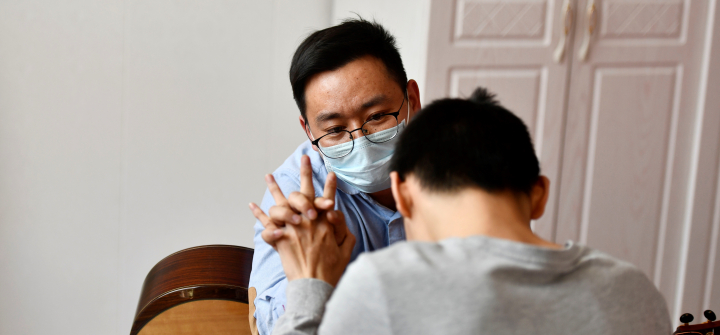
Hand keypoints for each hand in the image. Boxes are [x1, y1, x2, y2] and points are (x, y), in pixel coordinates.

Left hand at [249, 155, 355, 285]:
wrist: (313, 284)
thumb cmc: (331, 270)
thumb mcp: (346, 248)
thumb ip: (344, 232)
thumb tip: (339, 220)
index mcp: (325, 221)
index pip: (328, 198)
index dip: (330, 185)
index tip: (330, 173)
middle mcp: (307, 220)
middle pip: (304, 192)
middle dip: (305, 172)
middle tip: (304, 158)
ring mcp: (291, 227)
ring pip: (281, 202)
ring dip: (274, 188)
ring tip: (268, 175)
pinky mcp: (279, 237)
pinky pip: (266, 223)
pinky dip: (258, 214)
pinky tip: (252, 204)